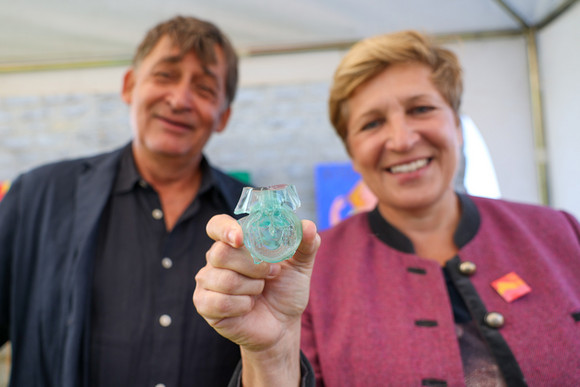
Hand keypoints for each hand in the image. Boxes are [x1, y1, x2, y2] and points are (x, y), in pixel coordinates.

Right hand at [193, 213, 319, 351]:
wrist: (283, 324)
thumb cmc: (286, 289)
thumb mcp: (300, 265)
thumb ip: (305, 243)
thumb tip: (308, 225)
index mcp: (235, 242)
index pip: (217, 225)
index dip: (225, 229)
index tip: (240, 237)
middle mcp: (216, 259)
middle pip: (221, 253)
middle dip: (253, 265)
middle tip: (271, 273)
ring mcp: (207, 281)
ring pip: (224, 279)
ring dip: (252, 287)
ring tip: (260, 291)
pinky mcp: (205, 305)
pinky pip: (221, 302)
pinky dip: (242, 305)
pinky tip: (249, 307)